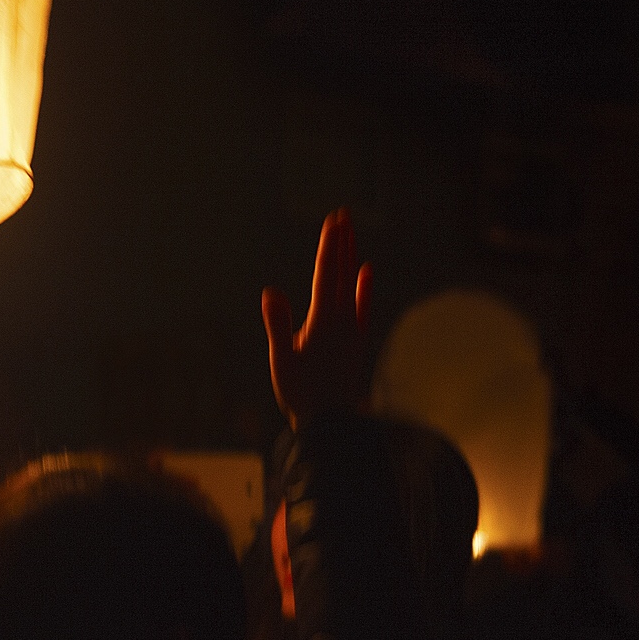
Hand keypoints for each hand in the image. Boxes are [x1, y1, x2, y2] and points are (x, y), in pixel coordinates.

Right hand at [261, 208, 370, 429]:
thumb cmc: (302, 395)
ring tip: (349, 232)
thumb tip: (271, 292)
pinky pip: (363, 306)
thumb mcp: (282, 361)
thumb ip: (278, 325)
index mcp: (323, 321)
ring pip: (352, 284)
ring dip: (350, 256)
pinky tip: (367, 271)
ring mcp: (351, 330)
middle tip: (342, 214)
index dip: (328, 246)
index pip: (326, 275)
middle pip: (342, 272)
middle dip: (341, 242)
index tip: (332, 221)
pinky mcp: (355, 340)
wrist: (333, 426)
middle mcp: (342, 320)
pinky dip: (365, 287)